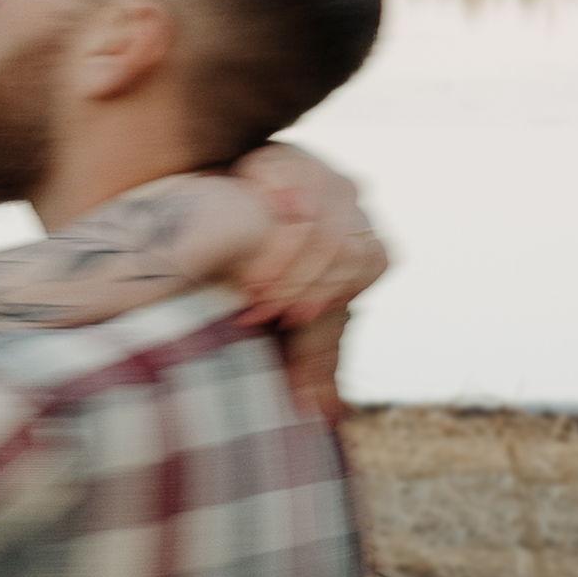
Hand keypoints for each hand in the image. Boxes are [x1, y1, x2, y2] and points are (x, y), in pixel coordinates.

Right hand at [225, 142, 380, 419]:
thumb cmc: (257, 280)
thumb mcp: (293, 319)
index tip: (289, 322)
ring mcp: (318, 172)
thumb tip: (334, 417)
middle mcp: (351, 197)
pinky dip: (269, 234)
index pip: (368, 263)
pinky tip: (246, 256)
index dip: (327, 296)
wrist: (209, 227)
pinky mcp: (282, 158)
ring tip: (250, 295)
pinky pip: (287, 199)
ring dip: (284, 269)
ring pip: (320, 225)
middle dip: (302, 287)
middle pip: (348, 245)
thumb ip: (316, 356)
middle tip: (263, 317)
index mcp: (365, 237)